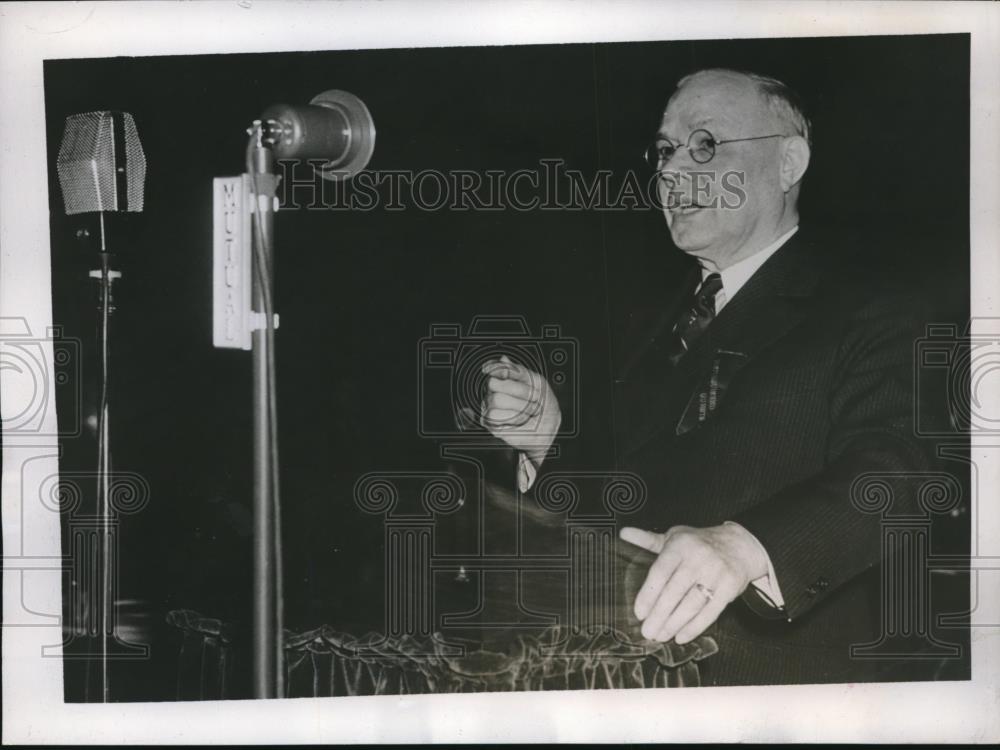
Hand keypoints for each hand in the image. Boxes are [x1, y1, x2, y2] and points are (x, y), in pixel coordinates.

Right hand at [477, 355, 560, 464]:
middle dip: (519, 390)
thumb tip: (502, 359)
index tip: (506, 373)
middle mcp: (494, 391)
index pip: (493, 369)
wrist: (548, 426)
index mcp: (504, 379)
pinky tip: (521, 419)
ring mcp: (490, 407)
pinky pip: (494, 415)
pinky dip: (513, 417)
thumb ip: (519, 371)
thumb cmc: (542, 403)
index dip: (497, 369)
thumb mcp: (537, 382)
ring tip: (530, 411)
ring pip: (496, 399)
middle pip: (492, 383)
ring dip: (520, 406)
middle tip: (534, 397)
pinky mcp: (490, 423)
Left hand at [620, 523, 767, 644]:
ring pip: (692, 604)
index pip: (660, 572)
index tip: (639, 613)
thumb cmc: (699, 543)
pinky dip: (695, 627)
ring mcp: (716, 572)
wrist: (740, 545)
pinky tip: (682, 636)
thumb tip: (623, 534)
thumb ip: (648, 540)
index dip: (649, 594)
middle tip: (647, 632)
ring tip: (661, 636)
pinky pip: (710, 611)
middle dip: (659, 615)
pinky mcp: (730, 587)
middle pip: (675, 591)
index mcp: (680, 545)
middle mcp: (698, 557)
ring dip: (674, 624)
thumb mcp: (674, 537)